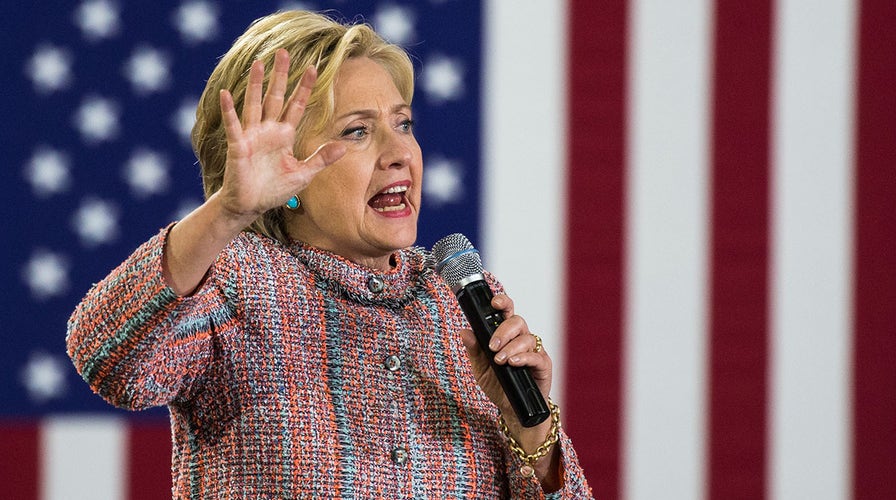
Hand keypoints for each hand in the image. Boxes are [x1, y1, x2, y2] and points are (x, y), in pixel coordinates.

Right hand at [217, 48, 344, 219]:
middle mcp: (268, 130)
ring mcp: (252, 136)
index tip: (314, 68)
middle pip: (276, 97)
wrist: (251, 206)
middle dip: (280, 75)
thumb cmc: (274, 190)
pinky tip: (226, 94)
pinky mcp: (238, 146)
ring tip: (258, 62)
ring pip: (255, 104)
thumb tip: (343, 147)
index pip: (297, 106)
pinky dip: (229, 110)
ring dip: (255, 84)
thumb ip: (321, 159)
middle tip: (284, 52)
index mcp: (284, 136)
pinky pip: (234, 125)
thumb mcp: (303, 174)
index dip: (304, 88)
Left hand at [458, 293, 552, 419]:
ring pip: (526, 338)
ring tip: (500, 360)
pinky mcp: (543, 365)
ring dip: (511, 347)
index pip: (507, 312)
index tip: (494, 303)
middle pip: (518, 321)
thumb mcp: (480, 368)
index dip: (503, 303)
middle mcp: (522, 339)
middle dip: (504, 330)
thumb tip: (464, 331)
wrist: (511, 408)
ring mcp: (534, 351)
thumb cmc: (498, 385)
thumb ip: (474, 350)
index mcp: (507, 335)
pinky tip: (513, 363)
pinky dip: (524, 357)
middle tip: (492, 346)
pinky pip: (536, 355)